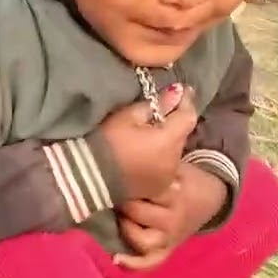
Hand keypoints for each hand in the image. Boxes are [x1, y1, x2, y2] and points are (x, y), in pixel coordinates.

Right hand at [99, 84, 198, 200]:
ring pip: (174, 151)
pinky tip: (148, 151)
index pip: (188, 116)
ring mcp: (167, 177)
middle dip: (175, 121)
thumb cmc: (107, 142)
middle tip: (163, 109)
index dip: (186, 101)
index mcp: (169, 141)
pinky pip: (166, 166)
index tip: (182, 90)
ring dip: (168, 140)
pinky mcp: (158, 187)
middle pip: (182, 134)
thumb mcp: (128, 116)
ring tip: (152, 132)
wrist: (88, 177)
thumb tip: (176, 93)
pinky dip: (162, 156)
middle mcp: (174, 160)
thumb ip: (156, 105)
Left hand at [115, 162, 227, 270]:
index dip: (129, 182)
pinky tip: (117, 258)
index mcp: (176, 196)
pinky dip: (134, 263)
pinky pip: (151, 262)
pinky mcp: (168, 249)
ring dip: (127, 229)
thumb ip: (156, 165)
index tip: (115, 174)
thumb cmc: (185, 178)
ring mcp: (171, 238)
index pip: (147, 191)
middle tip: (113, 193)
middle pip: (139, 213)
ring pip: (143, 241)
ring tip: (119, 217)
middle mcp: (174, 220)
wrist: (209, 197)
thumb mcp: (176, 165)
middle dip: (124, 202)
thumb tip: (130, 152)